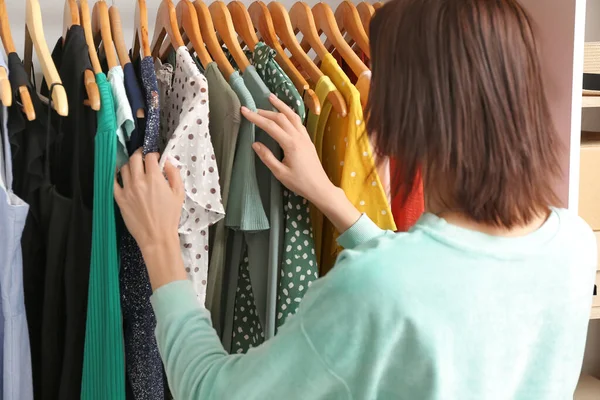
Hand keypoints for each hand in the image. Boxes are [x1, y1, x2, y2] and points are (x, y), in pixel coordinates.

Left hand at [114, 149, 183, 249]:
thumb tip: (167, 162)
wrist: (157, 236)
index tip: (156, 158)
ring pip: (124, 168)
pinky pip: (113, 182)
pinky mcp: (120, 199)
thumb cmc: (170, 216)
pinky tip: (121, 176)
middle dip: (140, 155)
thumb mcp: (179, 194)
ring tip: (135, 169)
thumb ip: (174, 174)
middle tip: (144, 158)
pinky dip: (116, 176)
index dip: (154, 154)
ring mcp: (127, 189)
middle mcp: (139, 181)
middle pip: (134, 158)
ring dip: (130, 165)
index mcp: (154, 179)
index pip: (150, 157)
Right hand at [242, 95, 360, 233]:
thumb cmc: (299, 183)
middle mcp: (298, 137)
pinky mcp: (308, 140)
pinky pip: (298, 122)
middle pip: (281, 117)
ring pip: (292, 116)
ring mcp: (305, 137)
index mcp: (290, 144)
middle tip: (252, 109)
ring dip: (281, 106)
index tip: (244, 111)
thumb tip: (255, 144)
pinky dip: (290, 114)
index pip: (270, 126)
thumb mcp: (280, 173)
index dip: (256, 117)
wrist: (320, 187)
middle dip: (265, 111)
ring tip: (271, 98)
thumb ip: (267, 157)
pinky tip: (285, 113)